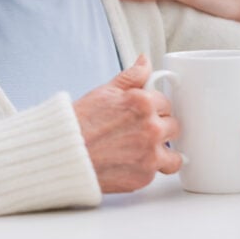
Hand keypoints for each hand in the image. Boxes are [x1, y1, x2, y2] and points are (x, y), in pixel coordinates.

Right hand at [73, 55, 181, 192]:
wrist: (65, 155)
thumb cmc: (81, 123)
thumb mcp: (105, 92)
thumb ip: (132, 77)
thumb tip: (145, 62)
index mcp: (144, 103)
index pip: (166, 103)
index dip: (155, 109)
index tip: (145, 114)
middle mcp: (151, 128)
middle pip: (174, 126)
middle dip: (160, 128)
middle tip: (140, 132)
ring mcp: (150, 154)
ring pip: (174, 155)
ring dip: (163, 153)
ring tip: (143, 151)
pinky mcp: (145, 177)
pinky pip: (158, 172)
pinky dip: (147, 169)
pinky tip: (130, 163)